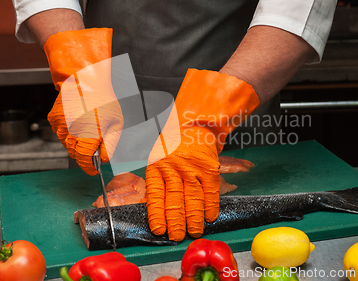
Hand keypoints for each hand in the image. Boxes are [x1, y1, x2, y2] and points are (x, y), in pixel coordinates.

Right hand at [45, 28, 122, 174]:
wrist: (84, 80)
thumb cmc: (103, 99)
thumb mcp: (116, 122)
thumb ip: (110, 144)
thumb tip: (103, 159)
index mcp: (88, 132)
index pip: (83, 159)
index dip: (88, 167)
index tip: (93, 170)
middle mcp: (72, 130)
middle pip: (75, 153)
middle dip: (84, 154)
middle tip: (94, 145)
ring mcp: (60, 125)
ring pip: (67, 144)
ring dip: (76, 143)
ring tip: (87, 128)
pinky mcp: (54, 120)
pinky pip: (61, 134)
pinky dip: (69, 133)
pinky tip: (78, 121)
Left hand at [146, 69, 259, 240]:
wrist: (194, 121)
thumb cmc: (171, 141)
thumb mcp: (152, 152)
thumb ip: (149, 173)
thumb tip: (145, 197)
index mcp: (157, 164)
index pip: (156, 194)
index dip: (158, 213)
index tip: (159, 229)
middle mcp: (174, 166)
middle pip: (175, 199)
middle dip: (176, 221)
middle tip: (177, 236)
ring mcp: (192, 167)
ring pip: (193, 197)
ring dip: (194, 218)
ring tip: (194, 231)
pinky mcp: (208, 166)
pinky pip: (211, 189)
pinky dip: (212, 204)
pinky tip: (210, 216)